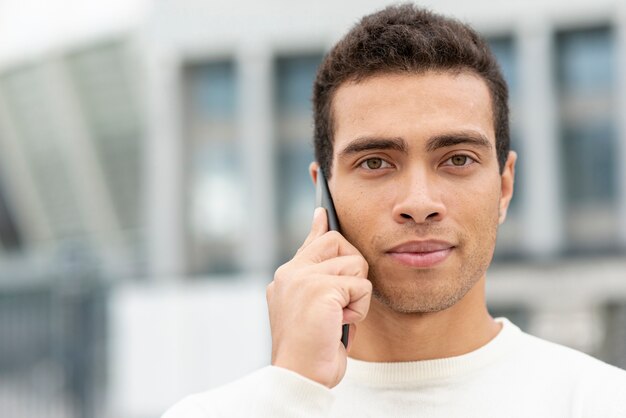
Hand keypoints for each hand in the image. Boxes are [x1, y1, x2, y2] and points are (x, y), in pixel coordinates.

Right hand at [267, 207, 371, 387]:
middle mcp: (292, 272)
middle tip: (342, 300)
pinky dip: (358, 309)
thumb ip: (322, 280)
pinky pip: (361, 287)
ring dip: (356, 296)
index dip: (320, 227)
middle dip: (352, 269)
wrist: (300, 375)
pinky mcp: (320, 288)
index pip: (311, 242)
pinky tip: (340, 323)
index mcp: (287, 277)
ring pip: (355, 264)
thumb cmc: (311, 347)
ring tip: (337, 317)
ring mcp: (303, 278)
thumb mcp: (315, 308)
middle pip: (338, 242)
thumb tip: (334, 258)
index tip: (323, 211)